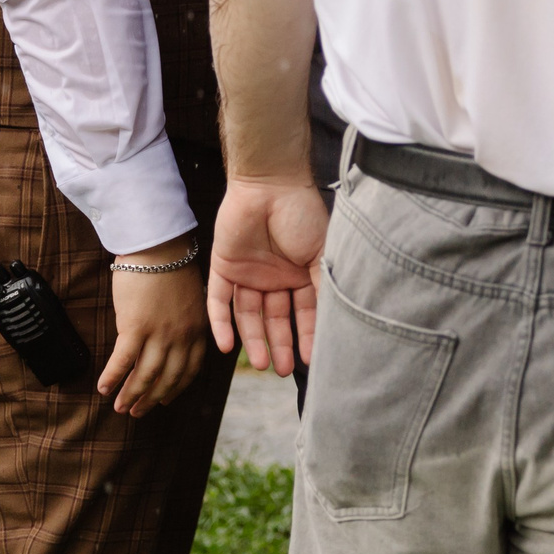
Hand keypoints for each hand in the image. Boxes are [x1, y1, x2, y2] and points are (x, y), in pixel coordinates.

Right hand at [101, 234, 211, 415]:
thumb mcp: (190, 298)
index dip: (176, 388)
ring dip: (131, 395)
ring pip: (146, 375)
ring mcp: (159, 334)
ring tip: (120, 408)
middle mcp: (182, 336)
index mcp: (198, 329)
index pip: (190, 369)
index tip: (167, 400)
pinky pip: (123, 361)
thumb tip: (169, 339)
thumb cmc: (170, 266)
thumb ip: (184, 321)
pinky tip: (103, 388)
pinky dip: (113, 377)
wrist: (157, 246)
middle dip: (152, 399)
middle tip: (138, 412)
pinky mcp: (136, 327)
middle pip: (168, 378)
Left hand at [207, 174, 329, 374]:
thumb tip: (334, 323)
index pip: (303, 313)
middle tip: (282, 370)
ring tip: (263, 364)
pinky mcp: (223, 267)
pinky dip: (221, 323)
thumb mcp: (321, 254)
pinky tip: (227, 346)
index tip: (311, 361)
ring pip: (248, 315)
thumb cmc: (301, 214)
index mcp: (300, 273)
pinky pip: (219, 300)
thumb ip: (323, 287)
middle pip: (275, 319)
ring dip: (254, 340)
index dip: (306, 336)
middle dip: (280, 344)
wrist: (269, 183)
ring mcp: (248, 273)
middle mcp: (274, 277)